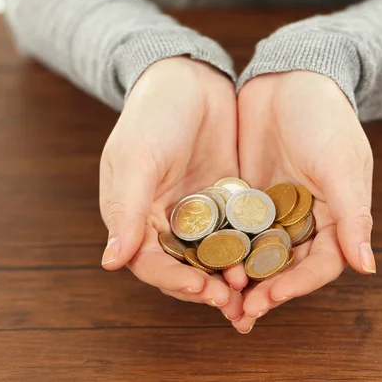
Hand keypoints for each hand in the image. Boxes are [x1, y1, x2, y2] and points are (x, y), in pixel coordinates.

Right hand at [99, 57, 245, 321]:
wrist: (190, 79)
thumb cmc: (152, 115)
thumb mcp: (136, 158)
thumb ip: (126, 209)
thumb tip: (110, 263)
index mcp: (137, 218)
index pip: (152, 263)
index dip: (174, 281)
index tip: (200, 290)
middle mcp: (169, 222)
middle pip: (186, 268)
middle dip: (208, 289)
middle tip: (235, 303)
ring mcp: (201, 214)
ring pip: (216, 257)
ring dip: (232, 277)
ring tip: (256, 292)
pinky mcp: (229, 202)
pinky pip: (240, 233)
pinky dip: (251, 250)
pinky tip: (271, 261)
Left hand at [233, 71, 375, 332]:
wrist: (291, 79)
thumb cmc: (326, 120)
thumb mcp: (341, 166)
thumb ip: (353, 216)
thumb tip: (367, 267)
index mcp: (334, 218)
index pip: (318, 265)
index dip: (295, 286)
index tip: (268, 300)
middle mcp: (304, 220)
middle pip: (285, 267)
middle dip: (263, 292)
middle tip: (237, 314)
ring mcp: (273, 210)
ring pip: (256, 254)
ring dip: (240, 277)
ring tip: (216, 298)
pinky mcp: (246, 197)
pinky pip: (233, 229)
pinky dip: (222, 248)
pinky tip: (201, 262)